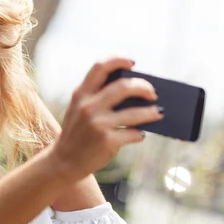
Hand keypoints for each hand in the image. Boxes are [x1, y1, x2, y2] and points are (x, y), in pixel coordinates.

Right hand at [48, 57, 162, 182]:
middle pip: (124, 86)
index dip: (118, 60)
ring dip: (151, 112)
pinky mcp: (107, 141)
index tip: (133, 62)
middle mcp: (88, 106)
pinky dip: (139, 134)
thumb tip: (133, 89)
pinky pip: (133, 133)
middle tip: (153, 93)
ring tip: (159, 112)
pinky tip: (140, 134)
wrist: (64, 162)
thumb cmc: (77, 133)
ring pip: (135, 112)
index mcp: (81, 94)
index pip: (100, 67)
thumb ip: (96, 97)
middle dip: (144, 87)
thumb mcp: (78, 110)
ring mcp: (98, 124)